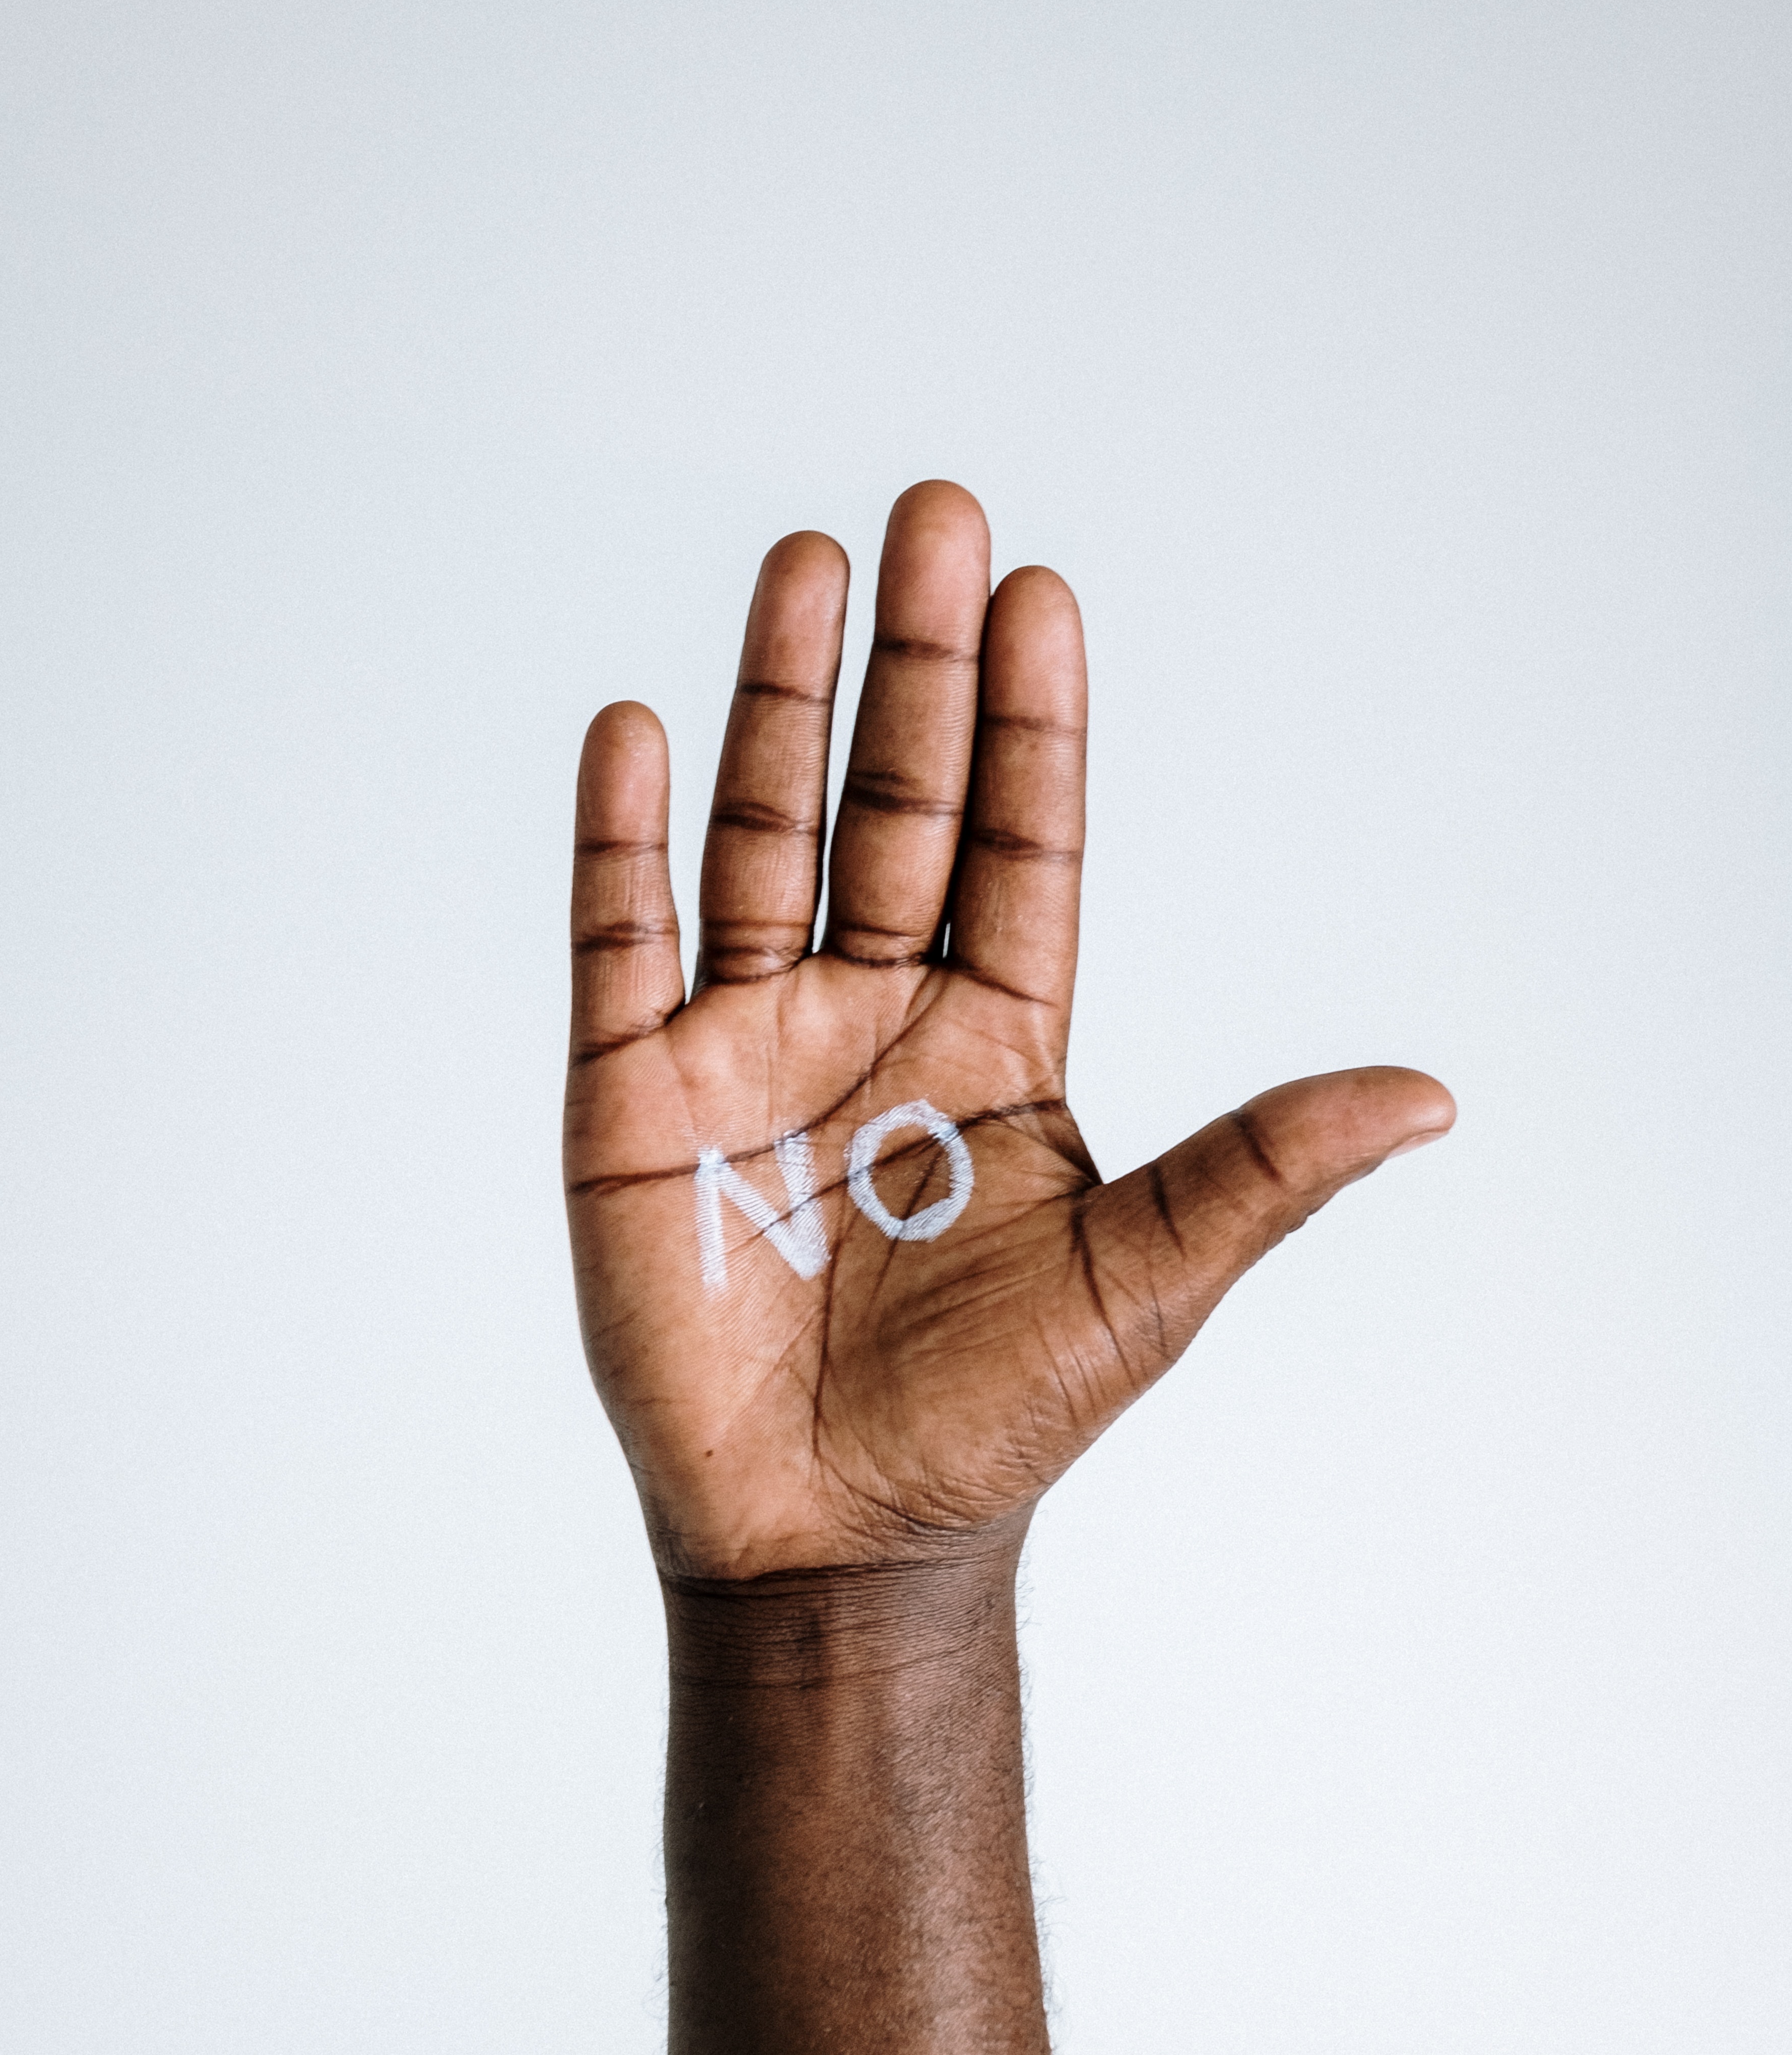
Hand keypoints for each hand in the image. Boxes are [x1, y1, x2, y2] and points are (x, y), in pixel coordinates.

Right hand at [564, 480, 1451, 1583]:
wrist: (833, 1538)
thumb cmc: (995, 1418)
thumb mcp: (1148, 1282)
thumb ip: (1263, 1169)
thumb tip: (1431, 1098)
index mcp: (998, 1038)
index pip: (1019, 844)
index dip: (1031, 724)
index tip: (1040, 592)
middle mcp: (873, 1013)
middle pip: (893, 805)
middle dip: (912, 665)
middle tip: (932, 515)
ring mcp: (746, 1046)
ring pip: (763, 840)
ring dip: (778, 705)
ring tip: (806, 567)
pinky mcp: (631, 1100)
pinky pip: (622, 944)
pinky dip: (624, 841)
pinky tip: (640, 729)